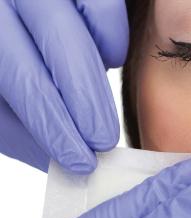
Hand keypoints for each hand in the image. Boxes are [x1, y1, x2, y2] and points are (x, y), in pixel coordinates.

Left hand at [0, 0, 128, 173]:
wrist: (11, 16)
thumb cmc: (8, 59)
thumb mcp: (0, 96)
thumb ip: (19, 124)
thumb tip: (54, 155)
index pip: (26, 83)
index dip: (55, 127)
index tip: (79, 161)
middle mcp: (8, 1)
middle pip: (57, 59)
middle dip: (87, 109)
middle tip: (103, 144)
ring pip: (80, 36)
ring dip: (99, 86)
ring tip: (102, 114)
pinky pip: (102, 8)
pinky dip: (112, 41)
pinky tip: (108, 60)